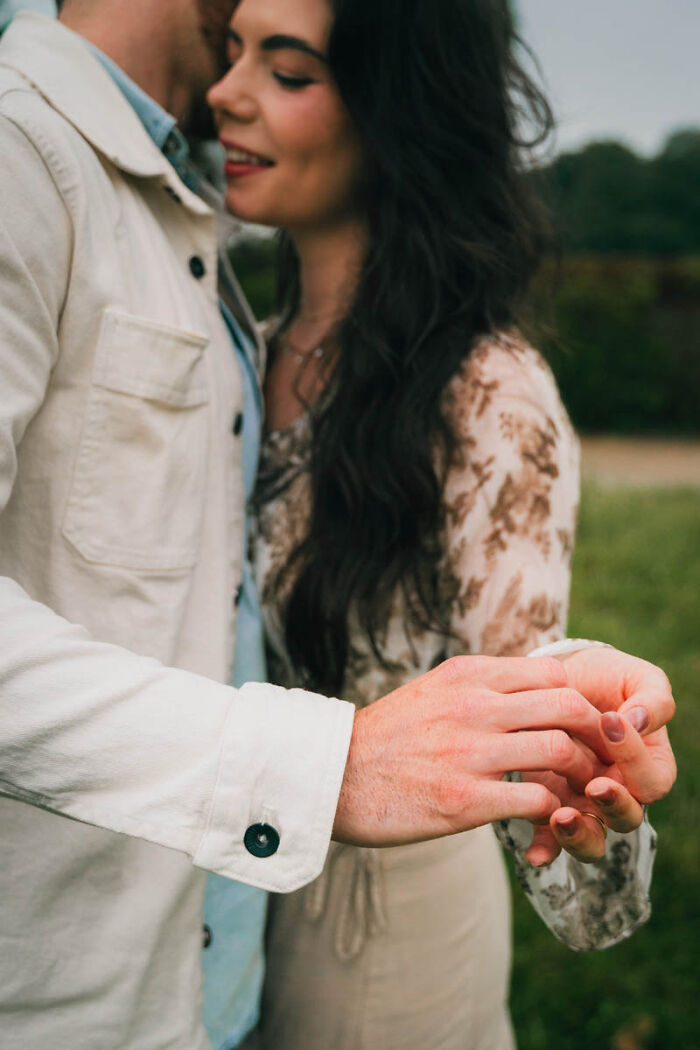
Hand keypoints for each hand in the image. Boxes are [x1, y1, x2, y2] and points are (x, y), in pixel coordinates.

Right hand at [333, 655, 607, 845]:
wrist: (333, 777)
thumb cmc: (387, 738)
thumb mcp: (433, 691)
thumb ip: (481, 687)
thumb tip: (532, 689)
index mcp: (466, 675)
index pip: (553, 674)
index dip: (581, 703)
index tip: (584, 729)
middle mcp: (471, 706)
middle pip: (568, 707)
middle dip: (595, 736)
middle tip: (597, 761)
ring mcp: (468, 754)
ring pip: (560, 752)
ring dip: (580, 777)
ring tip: (578, 793)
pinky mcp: (463, 801)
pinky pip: (536, 802)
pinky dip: (554, 813)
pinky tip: (547, 820)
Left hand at [523, 644, 677, 865]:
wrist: (555, 677)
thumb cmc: (605, 677)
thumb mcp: (636, 677)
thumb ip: (652, 699)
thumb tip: (639, 721)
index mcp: (647, 766)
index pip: (651, 778)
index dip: (634, 758)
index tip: (610, 723)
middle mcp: (619, 790)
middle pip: (626, 818)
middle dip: (612, 806)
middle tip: (594, 786)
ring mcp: (583, 801)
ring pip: (591, 837)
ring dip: (579, 835)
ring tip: (561, 817)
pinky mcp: (548, 802)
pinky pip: (550, 838)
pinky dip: (544, 848)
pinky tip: (534, 854)